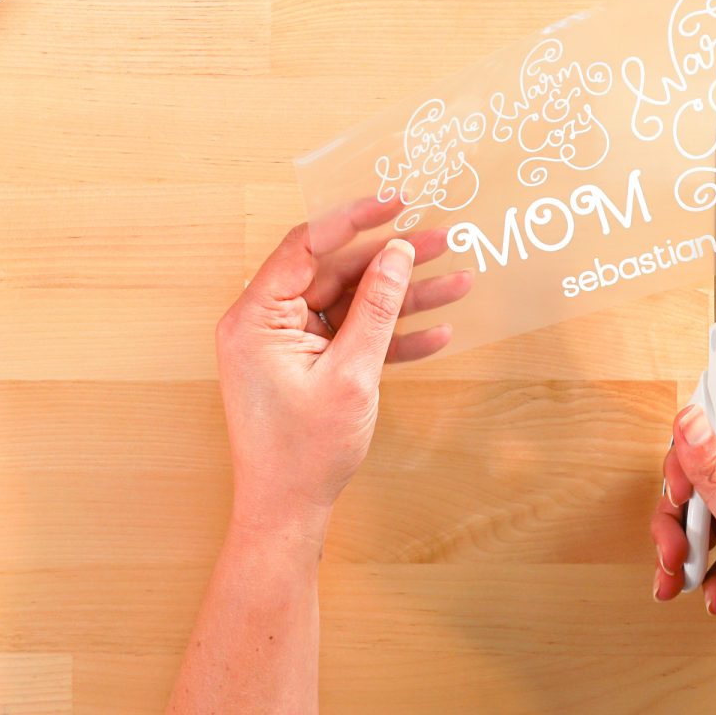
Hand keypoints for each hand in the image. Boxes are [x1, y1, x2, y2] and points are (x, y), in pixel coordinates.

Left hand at [216, 201, 471, 532]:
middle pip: (336, 271)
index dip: (352, 219)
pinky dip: (390, 335)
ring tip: (459, 281)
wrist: (287, 513)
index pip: (306, 245)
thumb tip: (397, 254)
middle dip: (393, 259)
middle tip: (443, 240)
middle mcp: (266, 323)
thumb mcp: (351, 374)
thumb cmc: (305, 452)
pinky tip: (437, 333)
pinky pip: (352, 336)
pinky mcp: (308, 366)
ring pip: (352, 303)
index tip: (396, 203)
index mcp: (257, 316)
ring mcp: (288, 345)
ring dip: (404, 297)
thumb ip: (376, 307)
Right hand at [650, 405, 715, 713]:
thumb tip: (692, 417)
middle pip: (708, 481)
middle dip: (680, 520)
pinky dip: (715, 566)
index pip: (712, 439)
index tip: (676, 502)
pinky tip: (713, 594)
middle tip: (672, 556)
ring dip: (691, 549)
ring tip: (681, 583)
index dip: (683, 468)